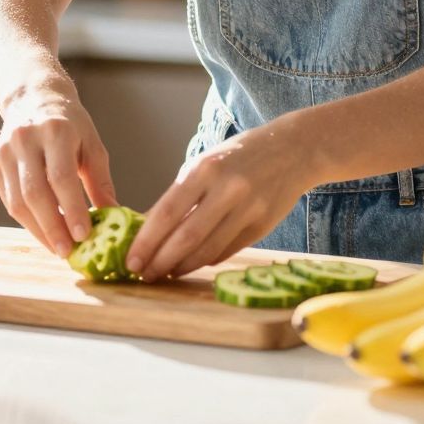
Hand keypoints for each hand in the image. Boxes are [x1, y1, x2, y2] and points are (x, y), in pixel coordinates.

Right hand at [0, 85, 117, 256]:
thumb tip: (113, 216)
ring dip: (38, 230)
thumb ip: (101, 181)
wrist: (34, 98)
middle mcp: (25, 140)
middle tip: (68, 252)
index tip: (83, 235)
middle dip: (52, 227)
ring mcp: (5, 153)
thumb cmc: (70, 124)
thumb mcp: (93, 145)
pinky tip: (44, 232)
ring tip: (58, 247)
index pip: (61, 177)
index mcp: (55, 131)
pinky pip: (9, 201)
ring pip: (17, 201)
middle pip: (35, 192)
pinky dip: (27, 221)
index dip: (72, 209)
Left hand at [125, 125, 312, 281]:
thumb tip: (145, 228)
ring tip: (165, 273)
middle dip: (160, 261)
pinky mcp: (263, 226)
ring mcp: (248, 209)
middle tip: (143, 274)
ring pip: (207, 251)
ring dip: (181, 267)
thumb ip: (178, 196)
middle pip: (186, 237)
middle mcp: (227, 189)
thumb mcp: (205, 163)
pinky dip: (205, 261)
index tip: (131, 260)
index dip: (146, 241)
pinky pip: (227, 252)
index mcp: (205, 168)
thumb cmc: (239, 155)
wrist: (292, 149)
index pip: (167, 212)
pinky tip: (191, 264)